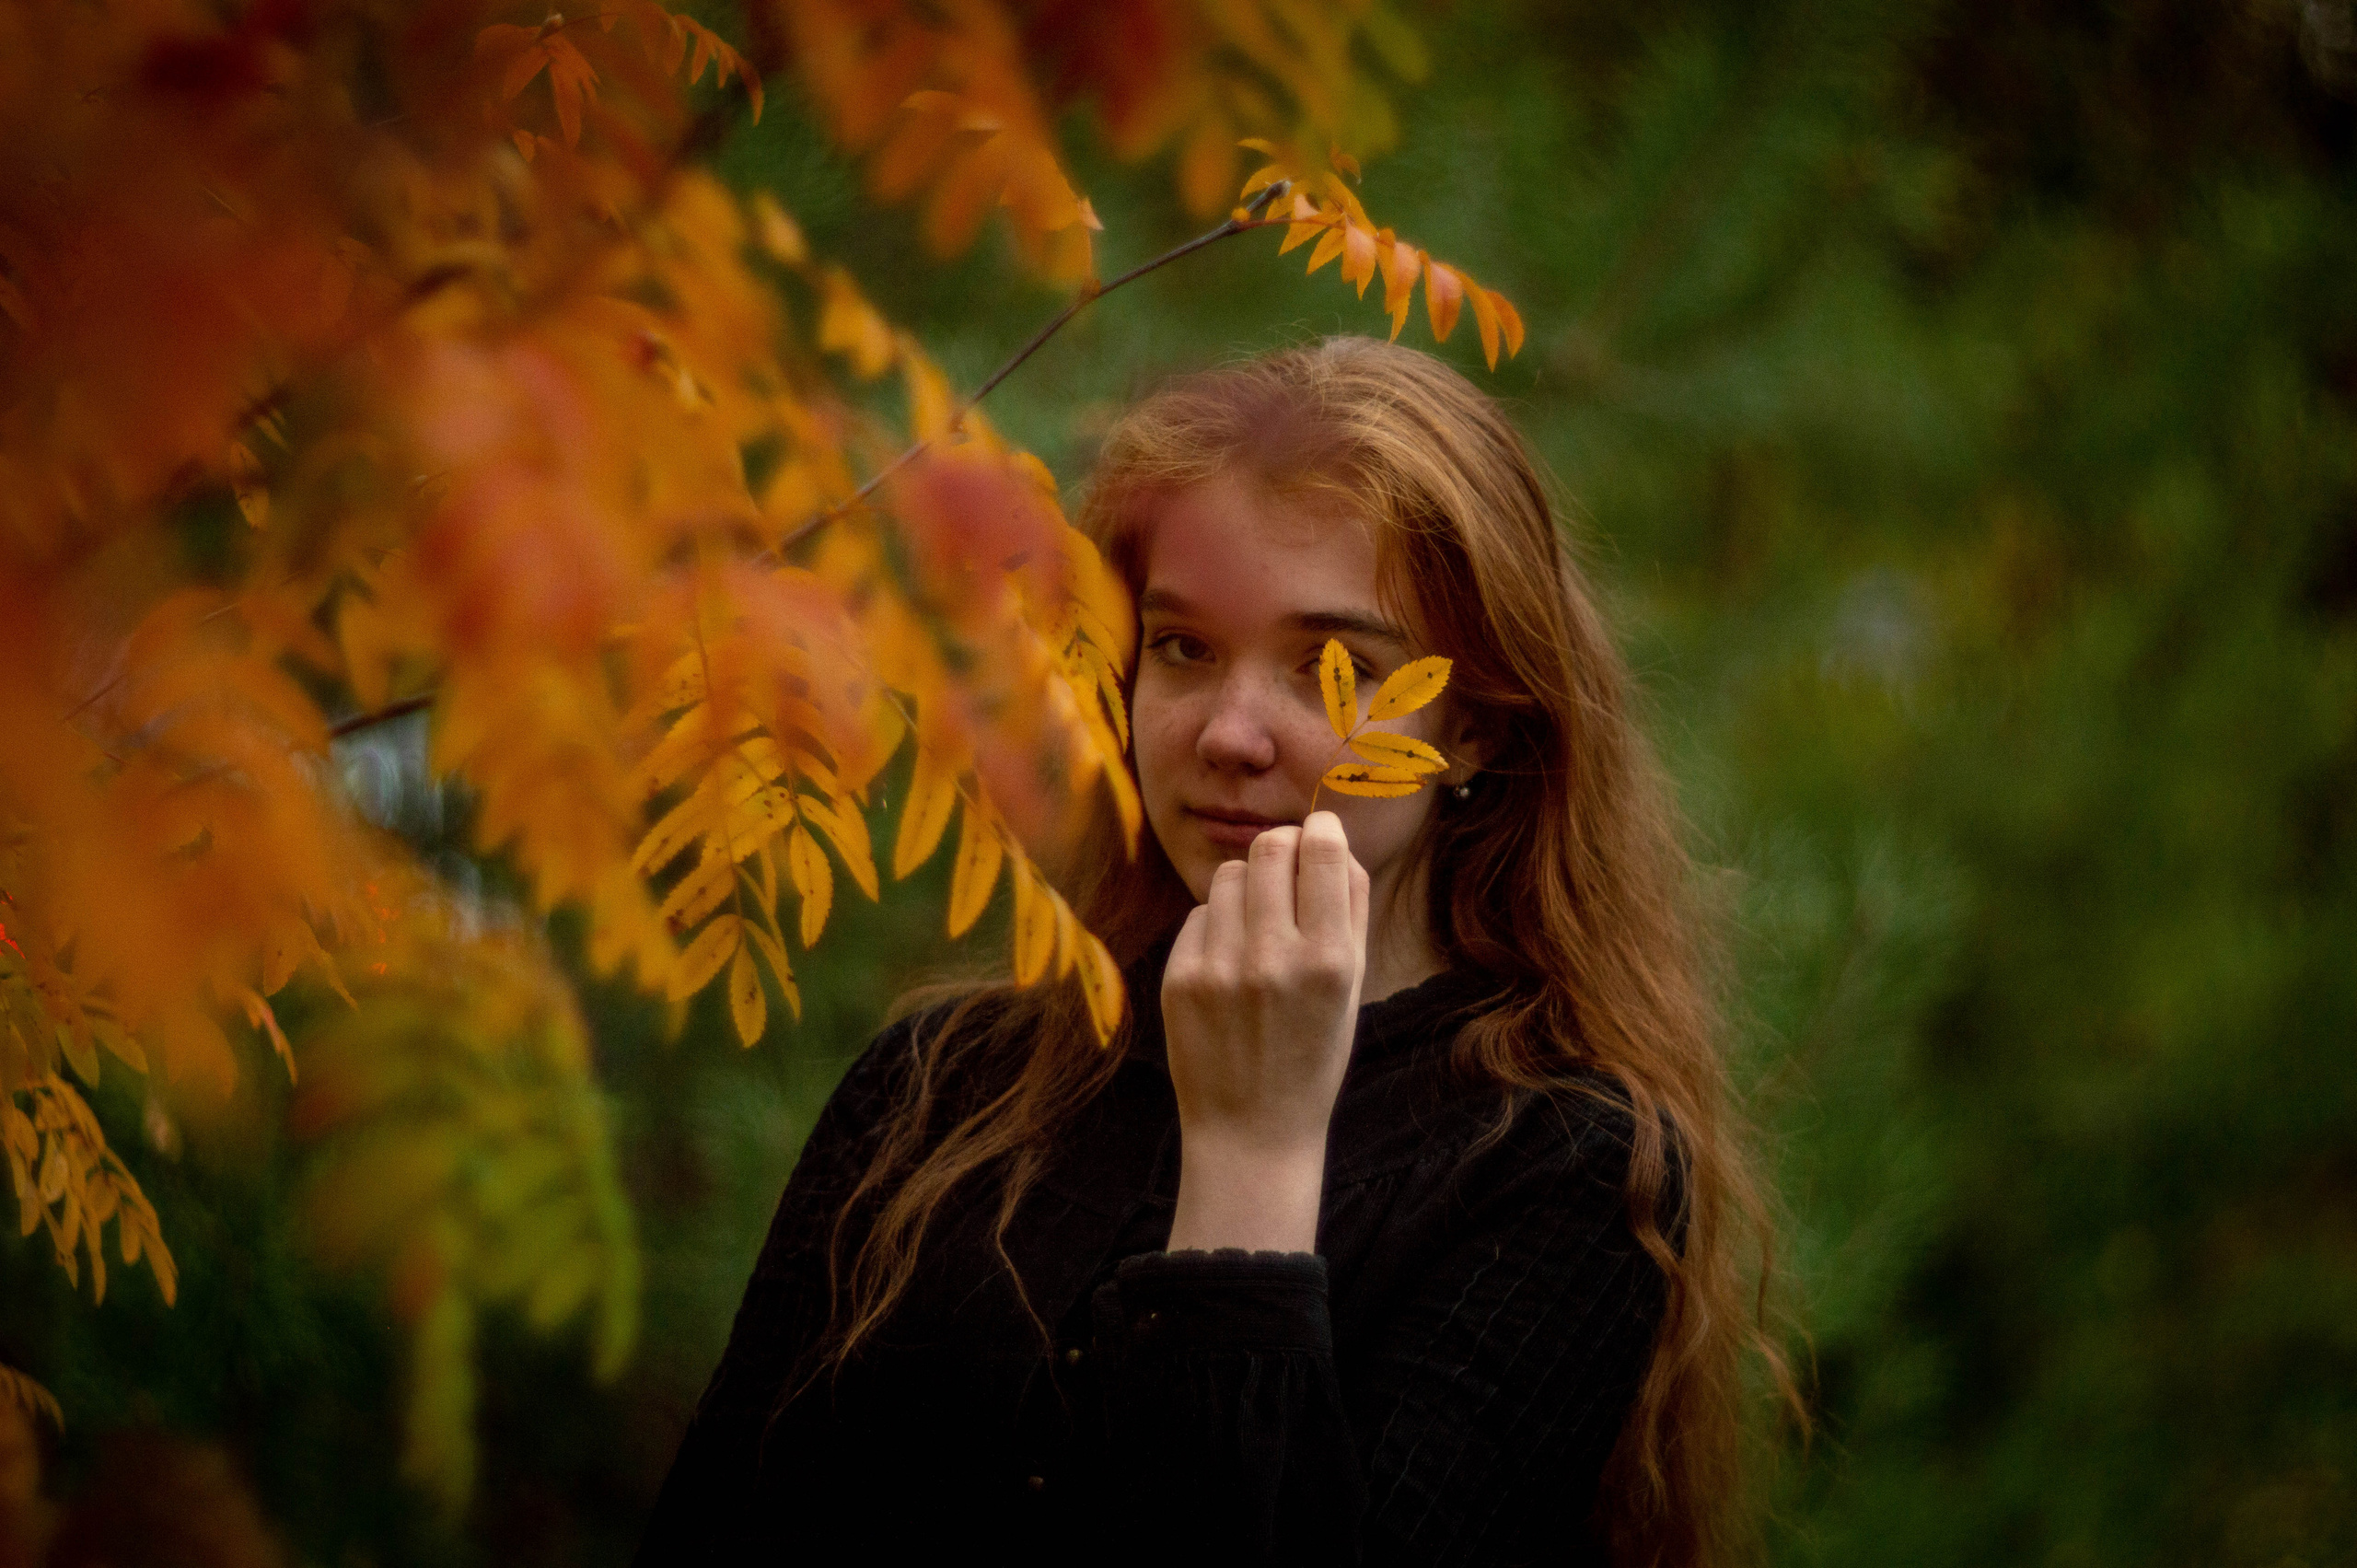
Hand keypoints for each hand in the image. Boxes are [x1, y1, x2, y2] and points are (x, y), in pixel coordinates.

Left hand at [1161, 811, 1370, 1252]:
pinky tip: (1230, 962)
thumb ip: (1350, 909)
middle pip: (1269, 847)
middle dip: (1282, 846)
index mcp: (1331, 961)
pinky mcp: (1179, 978)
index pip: (1322, 850)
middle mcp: (1275, 958)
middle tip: (1288, 865)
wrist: (1251, 1130)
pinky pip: (1199, 915)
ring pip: (1227, 875)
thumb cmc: (1313, 1055)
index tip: (1320, 832)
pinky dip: (1217, 925)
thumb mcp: (1354, 989)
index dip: (1322, 829)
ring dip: (1246, 885)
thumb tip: (1331, 837)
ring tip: (1259, 924)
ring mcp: (1220, 968)